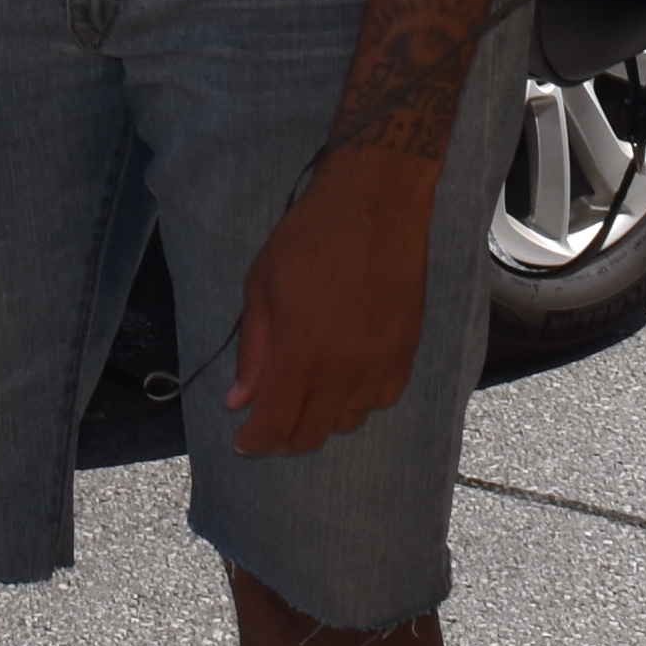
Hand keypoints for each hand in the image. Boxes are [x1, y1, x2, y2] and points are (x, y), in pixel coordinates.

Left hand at [221, 155, 438, 456]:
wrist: (374, 203)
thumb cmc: (310, 237)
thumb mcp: (261, 287)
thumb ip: (253, 351)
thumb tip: (239, 400)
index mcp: (300, 353)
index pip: (275, 425)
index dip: (255, 441)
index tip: (244, 441)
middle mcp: (343, 369)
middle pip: (311, 433)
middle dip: (283, 435)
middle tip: (268, 419)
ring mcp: (379, 364)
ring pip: (347, 421)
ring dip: (321, 417)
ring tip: (306, 392)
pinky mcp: (406, 352)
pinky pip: (381, 400)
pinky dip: (359, 400)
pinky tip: (345, 378)